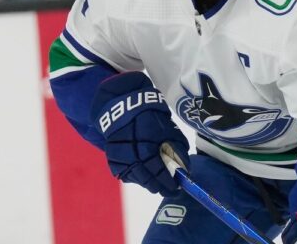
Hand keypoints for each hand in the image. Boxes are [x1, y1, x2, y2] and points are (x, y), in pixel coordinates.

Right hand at [91, 71, 189, 196]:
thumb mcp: (168, 129)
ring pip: (135, 178)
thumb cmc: (150, 116)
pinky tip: (143, 178)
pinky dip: (135, 178)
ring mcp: (120, 157)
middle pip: (146, 179)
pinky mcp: (112, 157)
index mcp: (147, 147)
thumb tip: (184, 168)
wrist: (123, 106)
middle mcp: (132, 155)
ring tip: (157, 186)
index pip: (159, 172)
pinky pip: (124, 173)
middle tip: (168, 190)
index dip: (168, 182)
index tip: (176, 189)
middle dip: (158, 186)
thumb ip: (177, 149)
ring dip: (147, 184)